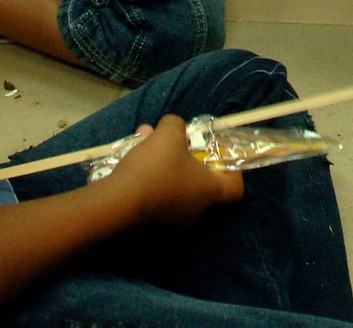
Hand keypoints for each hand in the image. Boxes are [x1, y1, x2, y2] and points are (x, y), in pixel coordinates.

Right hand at [109, 116, 243, 228]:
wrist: (116, 204)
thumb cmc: (154, 168)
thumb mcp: (168, 134)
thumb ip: (176, 125)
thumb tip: (175, 127)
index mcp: (208, 191)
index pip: (235, 190)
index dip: (233, 173)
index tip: (220, 158)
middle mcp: (194, 211)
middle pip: (199, 184)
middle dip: (185, 159)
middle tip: (171, 143)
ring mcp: (171, 223)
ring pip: (172, 187)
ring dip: (161, 165)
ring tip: (142, 143)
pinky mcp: (149, 227)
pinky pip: (154, 198)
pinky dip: (146, 180)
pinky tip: (128, 161)